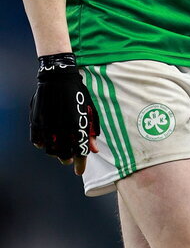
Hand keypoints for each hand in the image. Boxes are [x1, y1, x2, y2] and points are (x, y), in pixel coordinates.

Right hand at [30, 53, 99, 175]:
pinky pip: (38, 141)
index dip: (81, 164)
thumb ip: (91, 131)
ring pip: (50, 149)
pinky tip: (48, 141)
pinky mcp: (36, 121)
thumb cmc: (78, 92)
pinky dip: (43, 144)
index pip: (79, 151)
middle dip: (68, 158)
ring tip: (60, 149)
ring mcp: (47, 124)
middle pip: (64, 154)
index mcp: (77, 124)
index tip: (80, 171)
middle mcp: (61, 126)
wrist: (58, 76)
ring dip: (56, 152)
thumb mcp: (88, 109)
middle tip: (69, 158)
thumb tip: (95, 150)